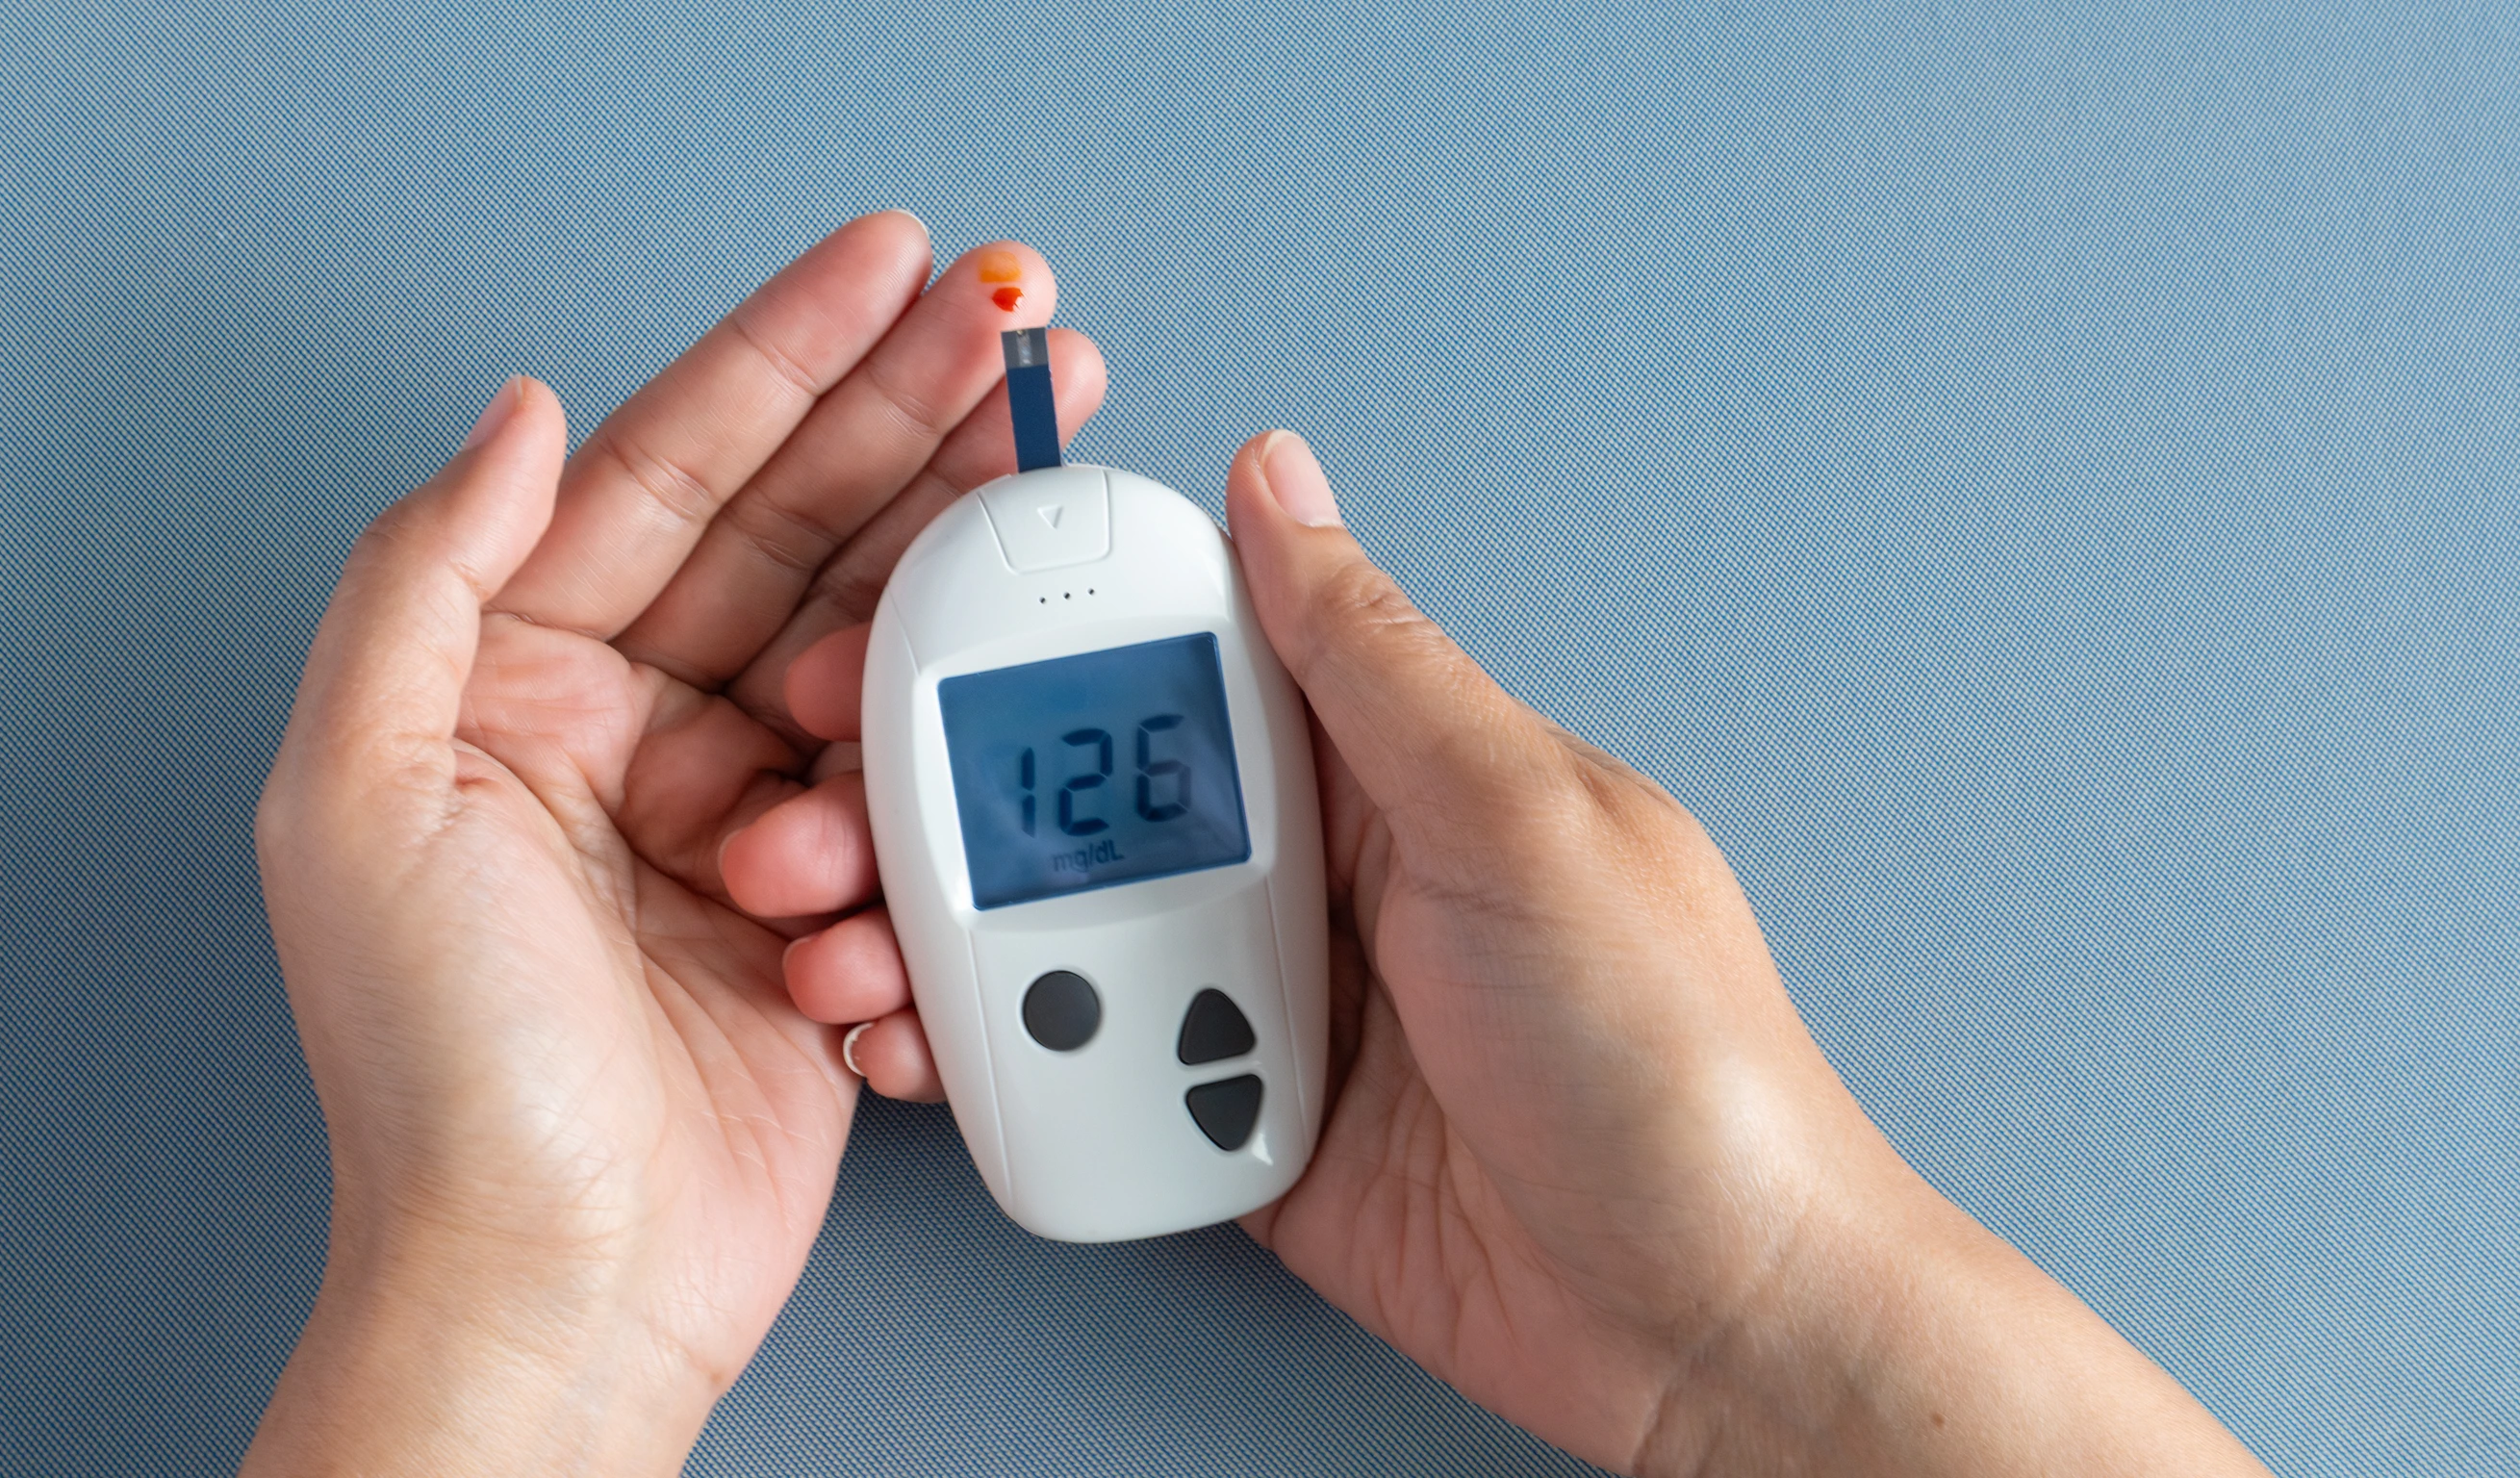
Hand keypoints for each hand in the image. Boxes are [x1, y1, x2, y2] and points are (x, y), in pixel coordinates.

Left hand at [241, 212, 1105, 1474]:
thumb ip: (422, 577)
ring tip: (1025, 538)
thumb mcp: (359, 795)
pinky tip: (967, 744)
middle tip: (1027, 333)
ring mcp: (733, 820)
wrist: (562, 1285)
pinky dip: (940, 772)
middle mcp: (624, 736)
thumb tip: (521, 415)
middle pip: (794, 531)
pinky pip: (911, 791)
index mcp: (511, 686)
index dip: (787, 353)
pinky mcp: (824, 909)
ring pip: (870, 649)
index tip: (894, 268)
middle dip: (911, 422)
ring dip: (943, 596)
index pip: (669, 475)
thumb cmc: (444, 1072)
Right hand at [754, 431, 2274, 1475]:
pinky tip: (909, 1048)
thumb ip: (1371, 661)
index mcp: (1392, 761)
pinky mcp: (1238, 1123)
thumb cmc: (1674, 1064)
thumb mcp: (1516, 825)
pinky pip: (1090, 1072)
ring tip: (832, 953)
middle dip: (935, 805)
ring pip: (1064, 939)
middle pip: (1085, 804)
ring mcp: (1270, 998)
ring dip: (936, 939)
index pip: (1176, 657)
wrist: (1711, 1326)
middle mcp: (1318, 866)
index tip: (894, 633)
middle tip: (809, 817)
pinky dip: (996, 1062)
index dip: (1028, 634)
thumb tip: (1275, 478)